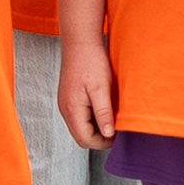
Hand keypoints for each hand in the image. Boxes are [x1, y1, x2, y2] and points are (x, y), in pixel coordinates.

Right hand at [57, 30, 116, 148]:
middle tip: (116, 128)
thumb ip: (104, 113)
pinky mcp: (69, 98)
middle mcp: (66, 109)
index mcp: (72, 109)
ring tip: (112, 117)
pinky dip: (92, 118)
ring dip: (96, 128)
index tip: (118, 136)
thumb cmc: (90, 61)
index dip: (103, 142)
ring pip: (81, 127)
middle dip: (100, 137)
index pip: (85, 139)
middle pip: (81, 136)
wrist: (80, 42)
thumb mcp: (101, 88)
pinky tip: (103, 108)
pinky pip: (80, 117)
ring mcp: (66, 104)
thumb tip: (108, 134)